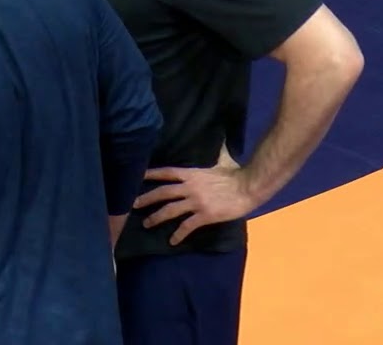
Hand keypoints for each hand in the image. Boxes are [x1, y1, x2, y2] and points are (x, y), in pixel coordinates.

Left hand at [132, 159, 259, 245]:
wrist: (250, 187)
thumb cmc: (237, 174)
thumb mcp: (223, 161)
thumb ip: (217, 153)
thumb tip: (220, 141)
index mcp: (192, 174)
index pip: (166, 172)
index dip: (151, 174)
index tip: (137, 176)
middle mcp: (190, 187)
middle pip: (162, 192)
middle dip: (146, 198)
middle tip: (132, 205)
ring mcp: (196, 202)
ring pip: (170, 210)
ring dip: (156, 217)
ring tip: (146, 224)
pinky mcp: (205, 215)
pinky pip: (187, 226)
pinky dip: (178, 234)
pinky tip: (172, 241)